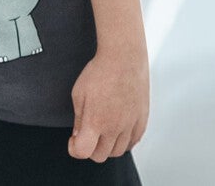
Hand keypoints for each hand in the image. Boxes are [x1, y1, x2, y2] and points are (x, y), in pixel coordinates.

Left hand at [68, 48, 148, 162]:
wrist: (123, 59)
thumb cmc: (101, 71)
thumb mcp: (79, 93)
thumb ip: (79, 119)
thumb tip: (79, 135)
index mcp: (96, 121)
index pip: (83, 151)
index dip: (75, 148)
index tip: (73, 141)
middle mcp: (114, 127)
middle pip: (101, 155)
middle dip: (90, 149)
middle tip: (87, 135)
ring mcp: (130, 126)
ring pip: (118, 152)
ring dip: (108, 146)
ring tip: (102, 131)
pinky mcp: (141, 121)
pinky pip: (133, 142)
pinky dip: (124, 141)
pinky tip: (117, 130)